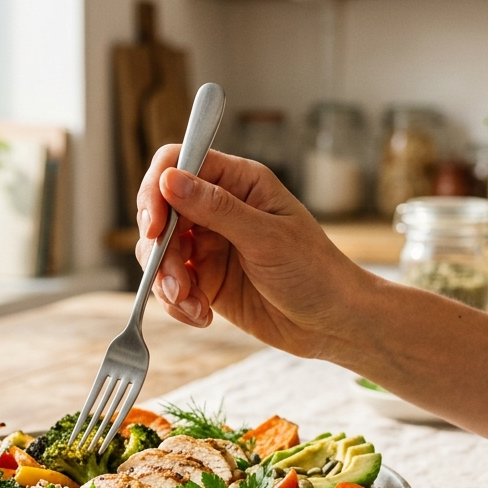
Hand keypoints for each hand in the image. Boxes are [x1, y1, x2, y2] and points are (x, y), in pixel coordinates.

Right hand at [135, 147, 372, 359]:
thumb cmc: (315, 272)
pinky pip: (171, 285)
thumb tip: (170, 179)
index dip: (156, 189)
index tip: (154, 227)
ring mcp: (209, 244)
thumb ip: (216, 208)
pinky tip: (202, 316)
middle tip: (175, 283)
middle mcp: (218, 208)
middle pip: (160, 211)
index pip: (178, 164)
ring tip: (193, 305)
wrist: (333, 323)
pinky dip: (177, 303)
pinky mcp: (205, 280)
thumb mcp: (267, 238)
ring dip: (166, 282)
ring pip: (159, 252)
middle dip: (159, 250)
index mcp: (238, 182)